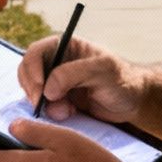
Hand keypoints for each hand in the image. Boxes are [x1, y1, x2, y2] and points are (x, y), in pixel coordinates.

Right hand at [18, 33, 141, 124]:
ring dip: (43, 104)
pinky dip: (51, 113)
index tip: (38, 89)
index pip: (36, 52)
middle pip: (27, 72)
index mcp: (65, 47)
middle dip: (33, 89)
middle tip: (42, 105)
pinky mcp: (59, 101)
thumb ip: (72, 74)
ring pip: (32, 91)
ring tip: (66, 111)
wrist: (134, 103)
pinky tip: (70, 114)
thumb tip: (47, 89)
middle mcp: (56, 63)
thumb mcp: (102, 70)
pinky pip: (43, 106)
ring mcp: (56, 83)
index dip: (31, 69)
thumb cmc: (122, 80)